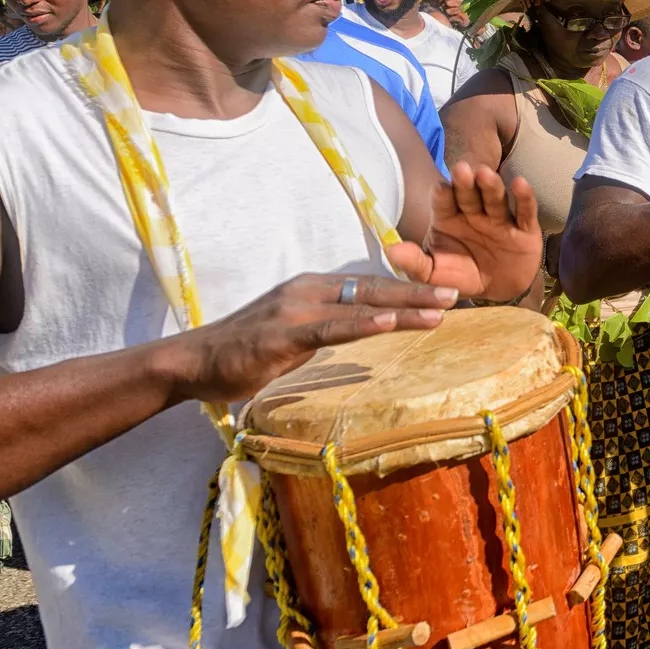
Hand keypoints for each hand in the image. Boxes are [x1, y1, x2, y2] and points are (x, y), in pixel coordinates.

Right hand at [170, 274, 457, 404]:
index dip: (408, 288)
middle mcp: (308, 291)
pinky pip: (330, 328)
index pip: (369, 286)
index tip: (443, 293)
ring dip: (402, 307)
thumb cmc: (244, 352)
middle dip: (417, 291)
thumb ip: (326, 330)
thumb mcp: (295, 337)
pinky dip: (362, 325)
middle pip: (373, 288)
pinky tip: (388, 323)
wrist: (191, 362)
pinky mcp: (282, 334)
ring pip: (359, 305)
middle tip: (458, 294)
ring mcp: (294, 310)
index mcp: (313, 289)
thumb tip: (359, 334)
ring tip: (440, 311)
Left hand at [388, 160, 543, 301]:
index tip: (441, 189)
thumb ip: (415, 263)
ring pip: (495, 199)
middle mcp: (473, 214)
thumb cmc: (460, 277)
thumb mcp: (434, 274)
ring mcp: (499, 219)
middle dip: (465, 183)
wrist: (498, 290)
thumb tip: (391, 251)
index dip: (442, 195)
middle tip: (462, 169)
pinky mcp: (524, 229)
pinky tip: (520, 183)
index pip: (443, 202)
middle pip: (468, 195)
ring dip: (491, 186)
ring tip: (486, 174)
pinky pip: (525, 211)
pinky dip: (524, 197)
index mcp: (448, 219)